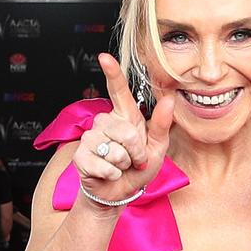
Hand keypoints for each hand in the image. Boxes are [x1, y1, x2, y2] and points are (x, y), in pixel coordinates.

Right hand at [72, 53, 173, 205]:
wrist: (118, 193)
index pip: (118, 91)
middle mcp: (105, 123)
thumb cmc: (137, 169)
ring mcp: (91, 138)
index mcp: (125, 118)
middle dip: (136, 151)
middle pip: (125, 131)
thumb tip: (169, 99)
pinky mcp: (81, 156)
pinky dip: (112, 174)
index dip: (112, 74)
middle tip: (134, 160)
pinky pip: (103, 164)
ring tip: (121, 167)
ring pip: (114, 149)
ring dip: (124, 164)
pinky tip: (109, 175)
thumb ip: (161, 124)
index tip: (105, 57)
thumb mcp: (157, 147)